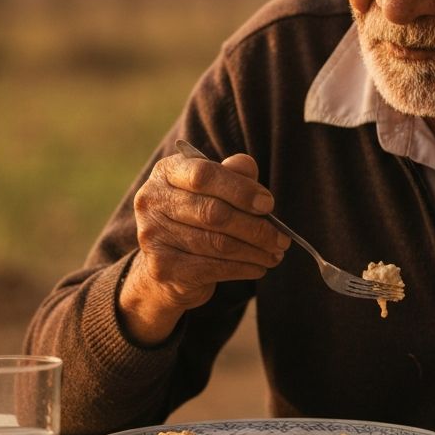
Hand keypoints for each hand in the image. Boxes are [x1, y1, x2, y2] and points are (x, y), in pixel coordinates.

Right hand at [120, 151, 289, 343]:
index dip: (241, 189)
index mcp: (167, 172)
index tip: (269, 204)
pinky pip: (213, 267)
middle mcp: (152, 201)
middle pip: (214, 213)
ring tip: (276, 254)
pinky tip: (259, 267)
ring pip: (217, 243)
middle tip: (282, 239)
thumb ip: (232, 174)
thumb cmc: (198, 217)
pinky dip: (243, 268)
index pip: (205, 175)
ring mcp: (153, 235)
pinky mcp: (162, 267)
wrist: (165, 265)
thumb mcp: (215, 189)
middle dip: (256, 227)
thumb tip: (248, 167)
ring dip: (255, 251)